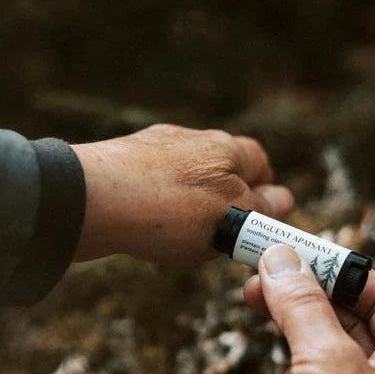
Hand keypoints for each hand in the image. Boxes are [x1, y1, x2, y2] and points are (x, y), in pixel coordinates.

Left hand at [71, 124, 293, 262]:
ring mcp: (155, 146)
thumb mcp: (229, 219)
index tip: (257, 220)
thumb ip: (260, 210)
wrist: (90, 199)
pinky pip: (155, 182)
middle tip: (218, 234)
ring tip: (180, 234)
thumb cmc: (169, 210)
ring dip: (192, 203)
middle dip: (227, 200)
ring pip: (188, 177)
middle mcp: (193, 139)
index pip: (260, 162)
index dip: (265, 191)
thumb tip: (284, 200)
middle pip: (223, 168)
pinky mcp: (124, 159)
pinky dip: (161, 202)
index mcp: (226, 148)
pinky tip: (148, 223)